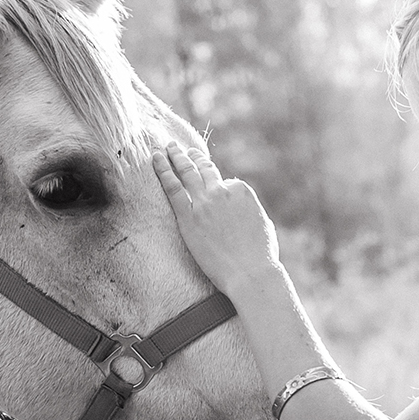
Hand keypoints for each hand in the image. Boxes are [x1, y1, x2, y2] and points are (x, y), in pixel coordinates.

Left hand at [152, 143, 281, 296]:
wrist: (250, 272)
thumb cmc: (261, 255)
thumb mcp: (262, 223)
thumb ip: (248, 209)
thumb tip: (240, 207)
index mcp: (242, 190)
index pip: (225, 182)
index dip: (217, 184)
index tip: (209, 182)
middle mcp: (222, 191)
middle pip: (203, 169)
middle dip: (192, 156)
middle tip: (182, 148)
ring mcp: (204, 202)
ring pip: (186, 171)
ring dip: (175, 156)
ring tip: (167, 147)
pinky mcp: (188, 217)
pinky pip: (172, 188)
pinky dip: (163, 171)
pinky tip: (155, 160)